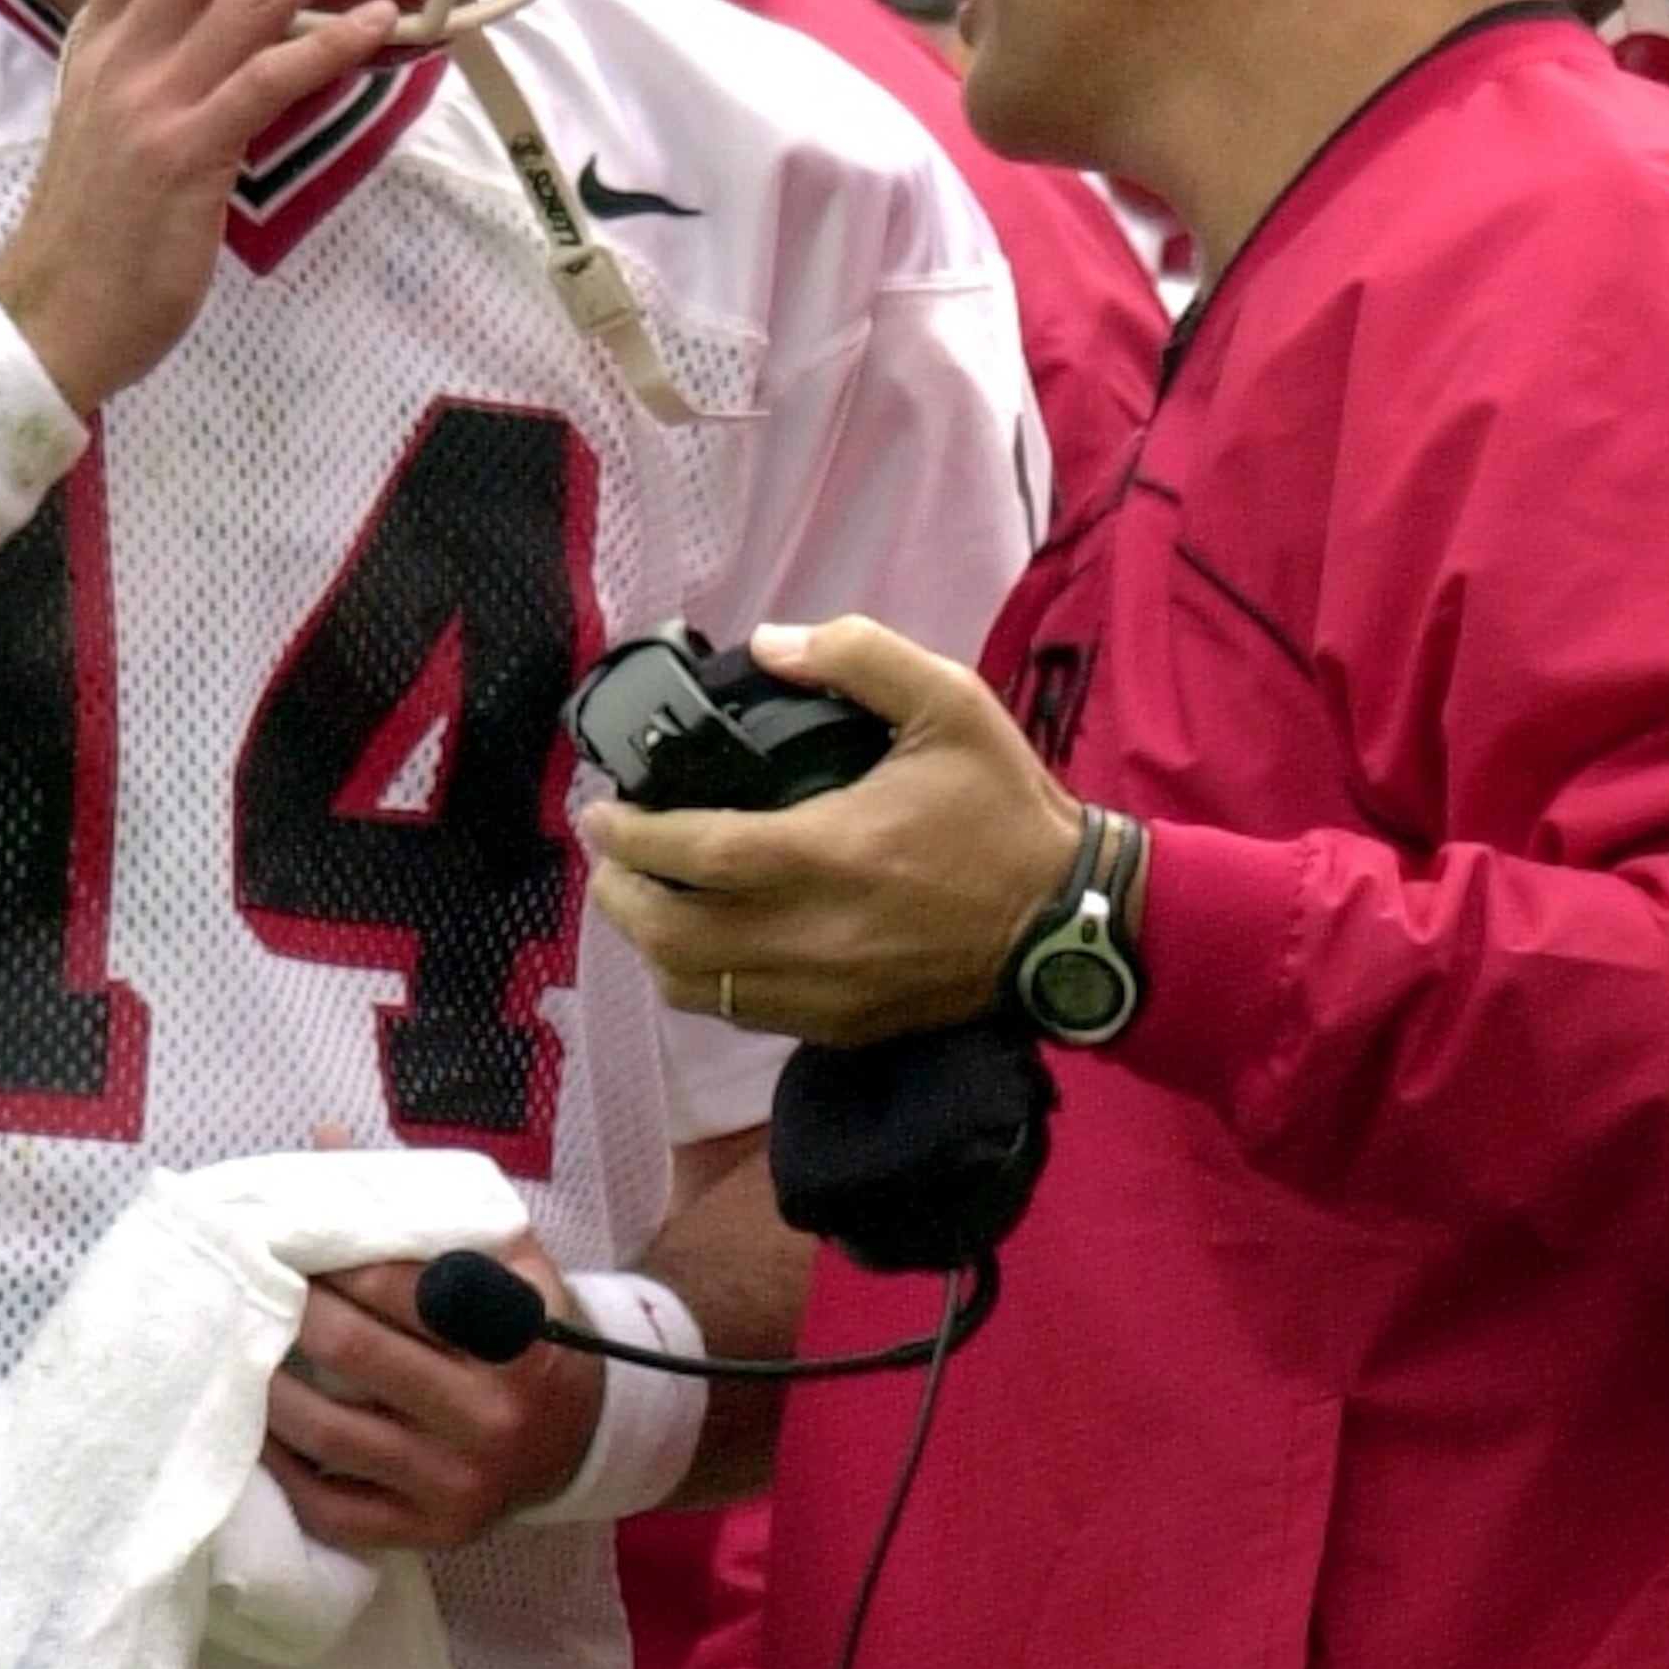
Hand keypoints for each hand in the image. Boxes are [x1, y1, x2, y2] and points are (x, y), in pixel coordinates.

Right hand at [0, 0, 417, 413]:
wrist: (54, 317)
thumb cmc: (95, 230)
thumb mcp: (111, 121)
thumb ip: (154, 60)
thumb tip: (214, 17)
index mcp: (101, 36)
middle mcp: (124, 51)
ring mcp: (154, 99)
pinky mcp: (187, 154)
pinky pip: (268, 82)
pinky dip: (327, 44)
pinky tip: (379, 21)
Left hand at [262, 1241, 600, 1558]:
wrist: (577, 1439)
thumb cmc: (527, 1338)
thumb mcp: (511, 1264)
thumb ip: (433, 1211)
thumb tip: (326, 1144)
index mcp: (513, 1342)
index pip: (400, 1286)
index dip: (335, 1258)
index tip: (296, 1241)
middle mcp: (487, 1417)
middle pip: (353, 1351)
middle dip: (294, 1309)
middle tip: (257, 1285)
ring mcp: (455, 1483)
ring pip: (330, 1433)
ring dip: (271, 1386)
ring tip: (244, 1350)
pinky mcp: (428, 1532)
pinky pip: (331, 1508)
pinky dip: (283, 1469)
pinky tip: (262, 1432)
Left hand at [580, 617, 1082, 1045]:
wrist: (1066, 919)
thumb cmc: (1004, 810)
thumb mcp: (948, 702)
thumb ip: (857, 656)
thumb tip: (768, 644)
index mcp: (834, 852)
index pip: (699, 854)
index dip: (633, 838)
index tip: (602, 813)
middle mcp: (817, 934)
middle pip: (675, 938)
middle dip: (621, 898)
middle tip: (608, 858)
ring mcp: (825, 992)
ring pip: (696, 988)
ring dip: (651, 945)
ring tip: (642, 899)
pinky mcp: (838, 1024)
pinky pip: (740, 1013)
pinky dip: (700, 980)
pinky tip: (700, 942)